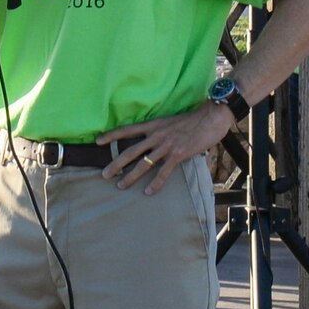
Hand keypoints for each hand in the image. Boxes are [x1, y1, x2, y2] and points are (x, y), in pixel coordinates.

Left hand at [97, 104, 232, 195]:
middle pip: (131, 151)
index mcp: (153, 125)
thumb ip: (159, 132)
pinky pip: (163, 171)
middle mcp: (156, 135)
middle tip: (105, 175)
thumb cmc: (192, 120)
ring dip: (131, 176)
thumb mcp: (169, 122)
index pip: (127, 129)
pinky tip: (148, 192)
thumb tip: (152, 142)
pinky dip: (156, 183)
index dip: (112, 135)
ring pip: (144, 164)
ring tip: (120, 186)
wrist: (211, 117)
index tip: (97, 141)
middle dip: (116, 163)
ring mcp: (167, 145)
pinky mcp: (178, 154)